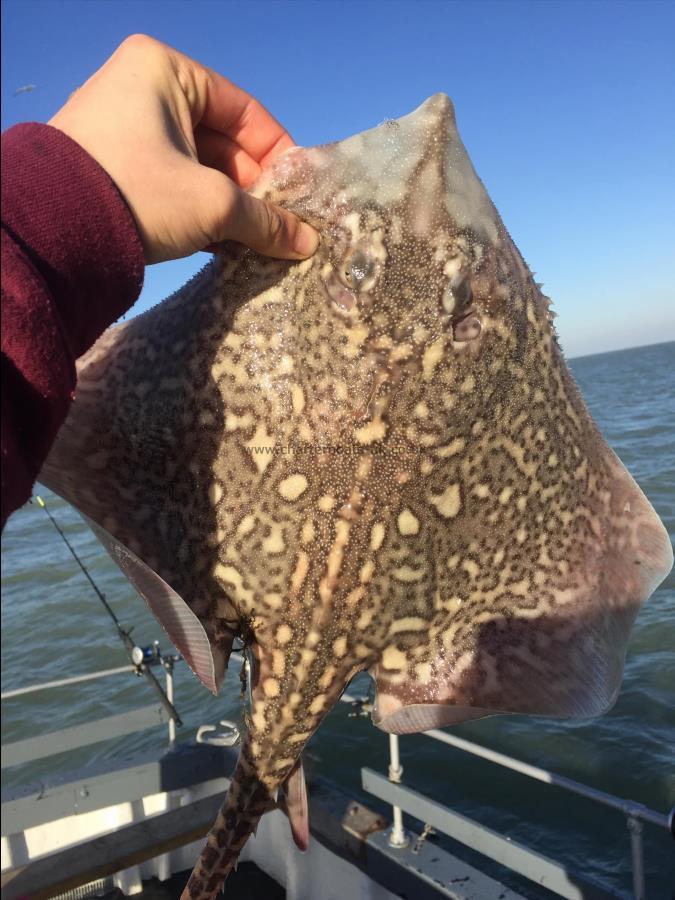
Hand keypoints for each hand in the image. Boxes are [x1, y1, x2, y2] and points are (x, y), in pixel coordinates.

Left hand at [49, 34, 318, 264]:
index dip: (279, 155)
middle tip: (280, 227)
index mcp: (166, 70)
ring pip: (199, 167)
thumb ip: (265, 219)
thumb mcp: (213, 204)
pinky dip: (201, 211)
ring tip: (258, 242)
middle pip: (222, 142)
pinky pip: (174, 183)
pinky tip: (226, 246)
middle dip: (254, 189)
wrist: (53, 233)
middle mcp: (143, 88)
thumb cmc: (138, 193)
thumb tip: (306, 241)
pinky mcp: (115, 167)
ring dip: (231, 207)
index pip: (245, 111)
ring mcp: (125, 128)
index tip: (300, 195)